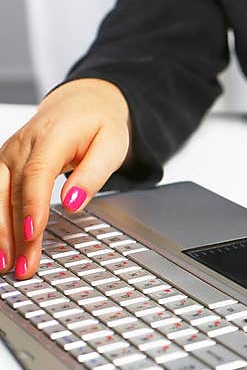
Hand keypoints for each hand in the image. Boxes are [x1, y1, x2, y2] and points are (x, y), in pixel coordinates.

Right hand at [0, 78, 131, 277]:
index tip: (32, 233)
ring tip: (5, 264)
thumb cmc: (100, 125)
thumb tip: (73, 202)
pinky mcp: (4, 164)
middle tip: (21, 265)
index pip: (37, 173)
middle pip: (11, 190)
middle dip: (12, 231)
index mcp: (53, 136)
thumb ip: (93, 174)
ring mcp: (9, 154)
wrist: (84, 103)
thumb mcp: (112, 146)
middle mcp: (23, 144)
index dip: (32, 205)